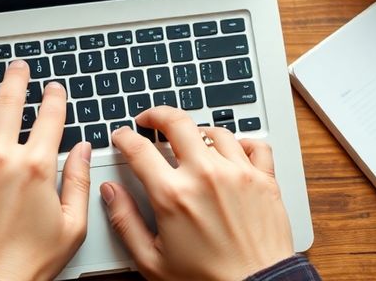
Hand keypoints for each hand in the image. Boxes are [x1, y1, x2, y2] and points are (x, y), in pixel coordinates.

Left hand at [0, 60, 91, 280]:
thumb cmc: (28, 265)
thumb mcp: (71, 227)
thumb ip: (79, 182)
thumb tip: (83, 152)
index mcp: (34, 167)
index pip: (48, 117)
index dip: (54, 98)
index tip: (54, 89)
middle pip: (6, 105)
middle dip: (15, 81)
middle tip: (17, 69)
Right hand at [103, 106, 293, 280]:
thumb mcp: (152, 261)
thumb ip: (125, 222)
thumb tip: (110, 193)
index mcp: (173, 195)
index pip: (139, 149)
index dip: (125, 137)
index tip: (122, 137)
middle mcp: (205, 176)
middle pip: (176, 122)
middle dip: (157, 115)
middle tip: (150, 120)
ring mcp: (237, 173)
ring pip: (214, 131)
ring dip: (197, 132)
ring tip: (191, 141)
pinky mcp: (264, 180)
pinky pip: (255, 144)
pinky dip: (242, 143)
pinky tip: (232, 152)